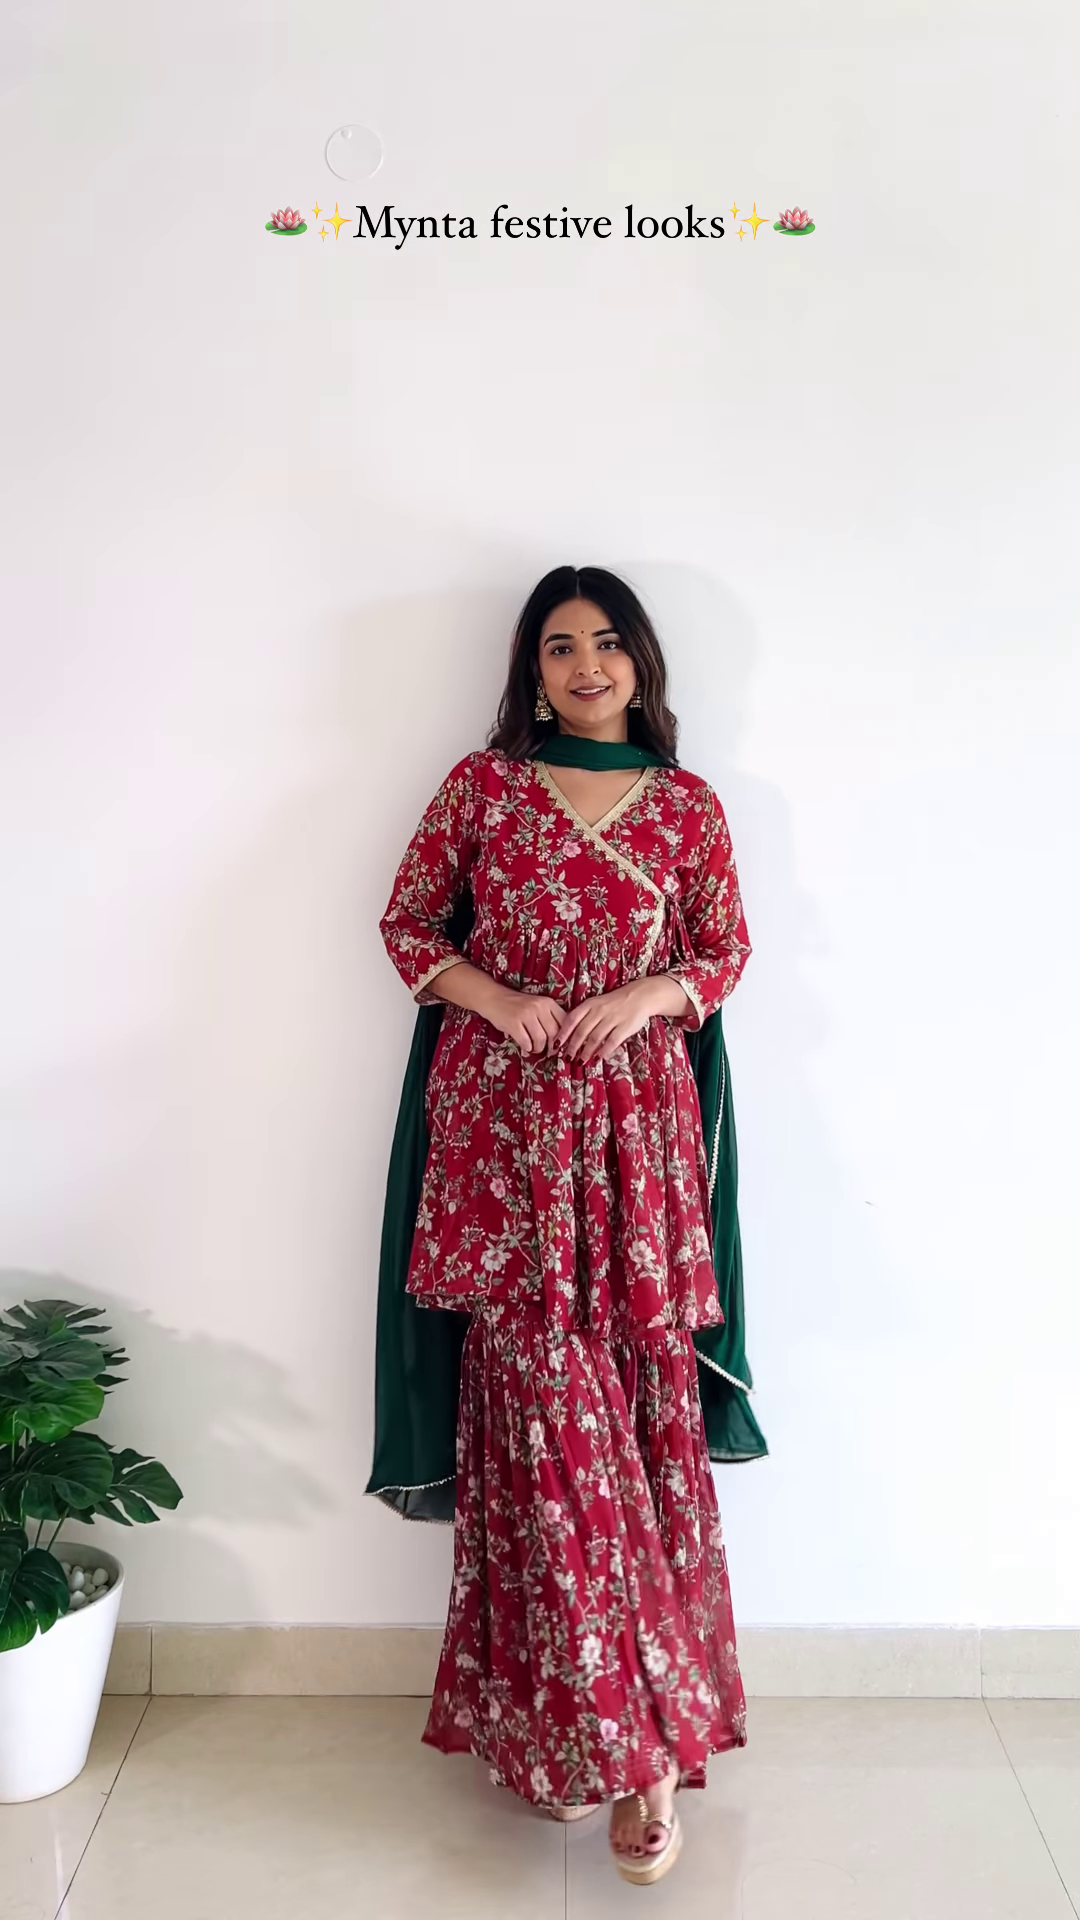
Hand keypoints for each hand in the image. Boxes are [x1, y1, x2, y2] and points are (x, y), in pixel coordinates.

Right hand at [484, 984, 567, 1054]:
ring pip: (541, 1039)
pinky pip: (526, 1042)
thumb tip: (561, 1043)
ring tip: (533, 1048)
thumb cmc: (518, 1006)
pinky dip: (527, 1048)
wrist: (493, 998)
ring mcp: (526, 1014)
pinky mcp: (513, 1022)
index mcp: (548, 1003)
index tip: (560, 1046)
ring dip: (538, 1048)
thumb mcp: (537, 1007)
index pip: (565, 1022)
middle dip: (552, 1047)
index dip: (565, 1038)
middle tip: (548, 1052)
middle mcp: (539, 1006)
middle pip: (554, 1033)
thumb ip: (550, 1019)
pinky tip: (525, 1046)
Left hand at [554, 976, 690, 1063]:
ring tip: (581, 1061)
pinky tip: (598, 1058)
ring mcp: (612, 1019)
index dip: (563, 1033)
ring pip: (594, 1038)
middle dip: (572, 1047)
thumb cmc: (614, 1003)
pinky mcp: (624, 1027)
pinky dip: (603, 1051)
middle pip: (581, 1031)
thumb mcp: (596, 1004)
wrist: (639, 996)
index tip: (556, 1045)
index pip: (571, 1019)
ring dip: (586, 1052)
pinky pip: (611, 1042)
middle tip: (567, 1058)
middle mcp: (599, 1011)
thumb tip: (569, 1036)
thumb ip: (584, 1016)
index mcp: (589, 1004)